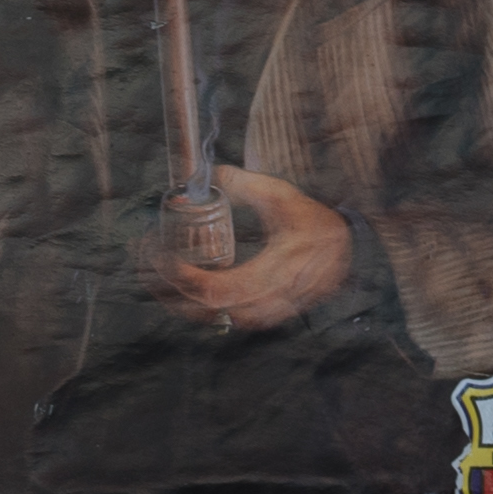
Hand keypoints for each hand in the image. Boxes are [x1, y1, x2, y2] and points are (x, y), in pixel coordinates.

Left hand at [151, 164, 354, 329]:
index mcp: (275, 270)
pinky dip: (202, 307)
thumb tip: (209, 174)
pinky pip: (228, 319)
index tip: (158, 253)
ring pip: (216, 318)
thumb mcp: (281, 194)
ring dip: (183, 301)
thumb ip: (245, 184)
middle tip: (145, 264)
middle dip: (170, 288)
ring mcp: (271, 310)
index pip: (216, 288)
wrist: (346, 244)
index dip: (182, 277)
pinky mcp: (269, 313)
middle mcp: (272, 298)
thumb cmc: (312, 217)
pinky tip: (184, 291)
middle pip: (208, 308)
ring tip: (157, 277)